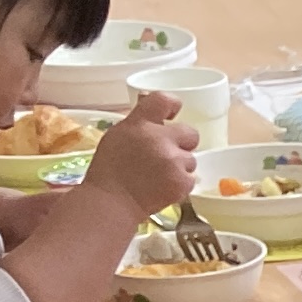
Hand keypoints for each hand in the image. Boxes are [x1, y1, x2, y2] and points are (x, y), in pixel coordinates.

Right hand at [81, 91, 197, 222]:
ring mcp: (173, 161)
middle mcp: (160, 139)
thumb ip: (140, 123)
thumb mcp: (118, 136)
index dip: (172, 105)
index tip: (172, 113)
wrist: (112, 201)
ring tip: (157, 174)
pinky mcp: (183, 182)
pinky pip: (190, 177)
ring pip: (190, 158)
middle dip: (181, 142)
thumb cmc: (110, 168)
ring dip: (179, 165)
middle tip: (164, 154)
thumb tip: (160, 113)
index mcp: (140, 124)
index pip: (164, 100)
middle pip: (190, 132)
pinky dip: (179, 182)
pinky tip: (161, 186)